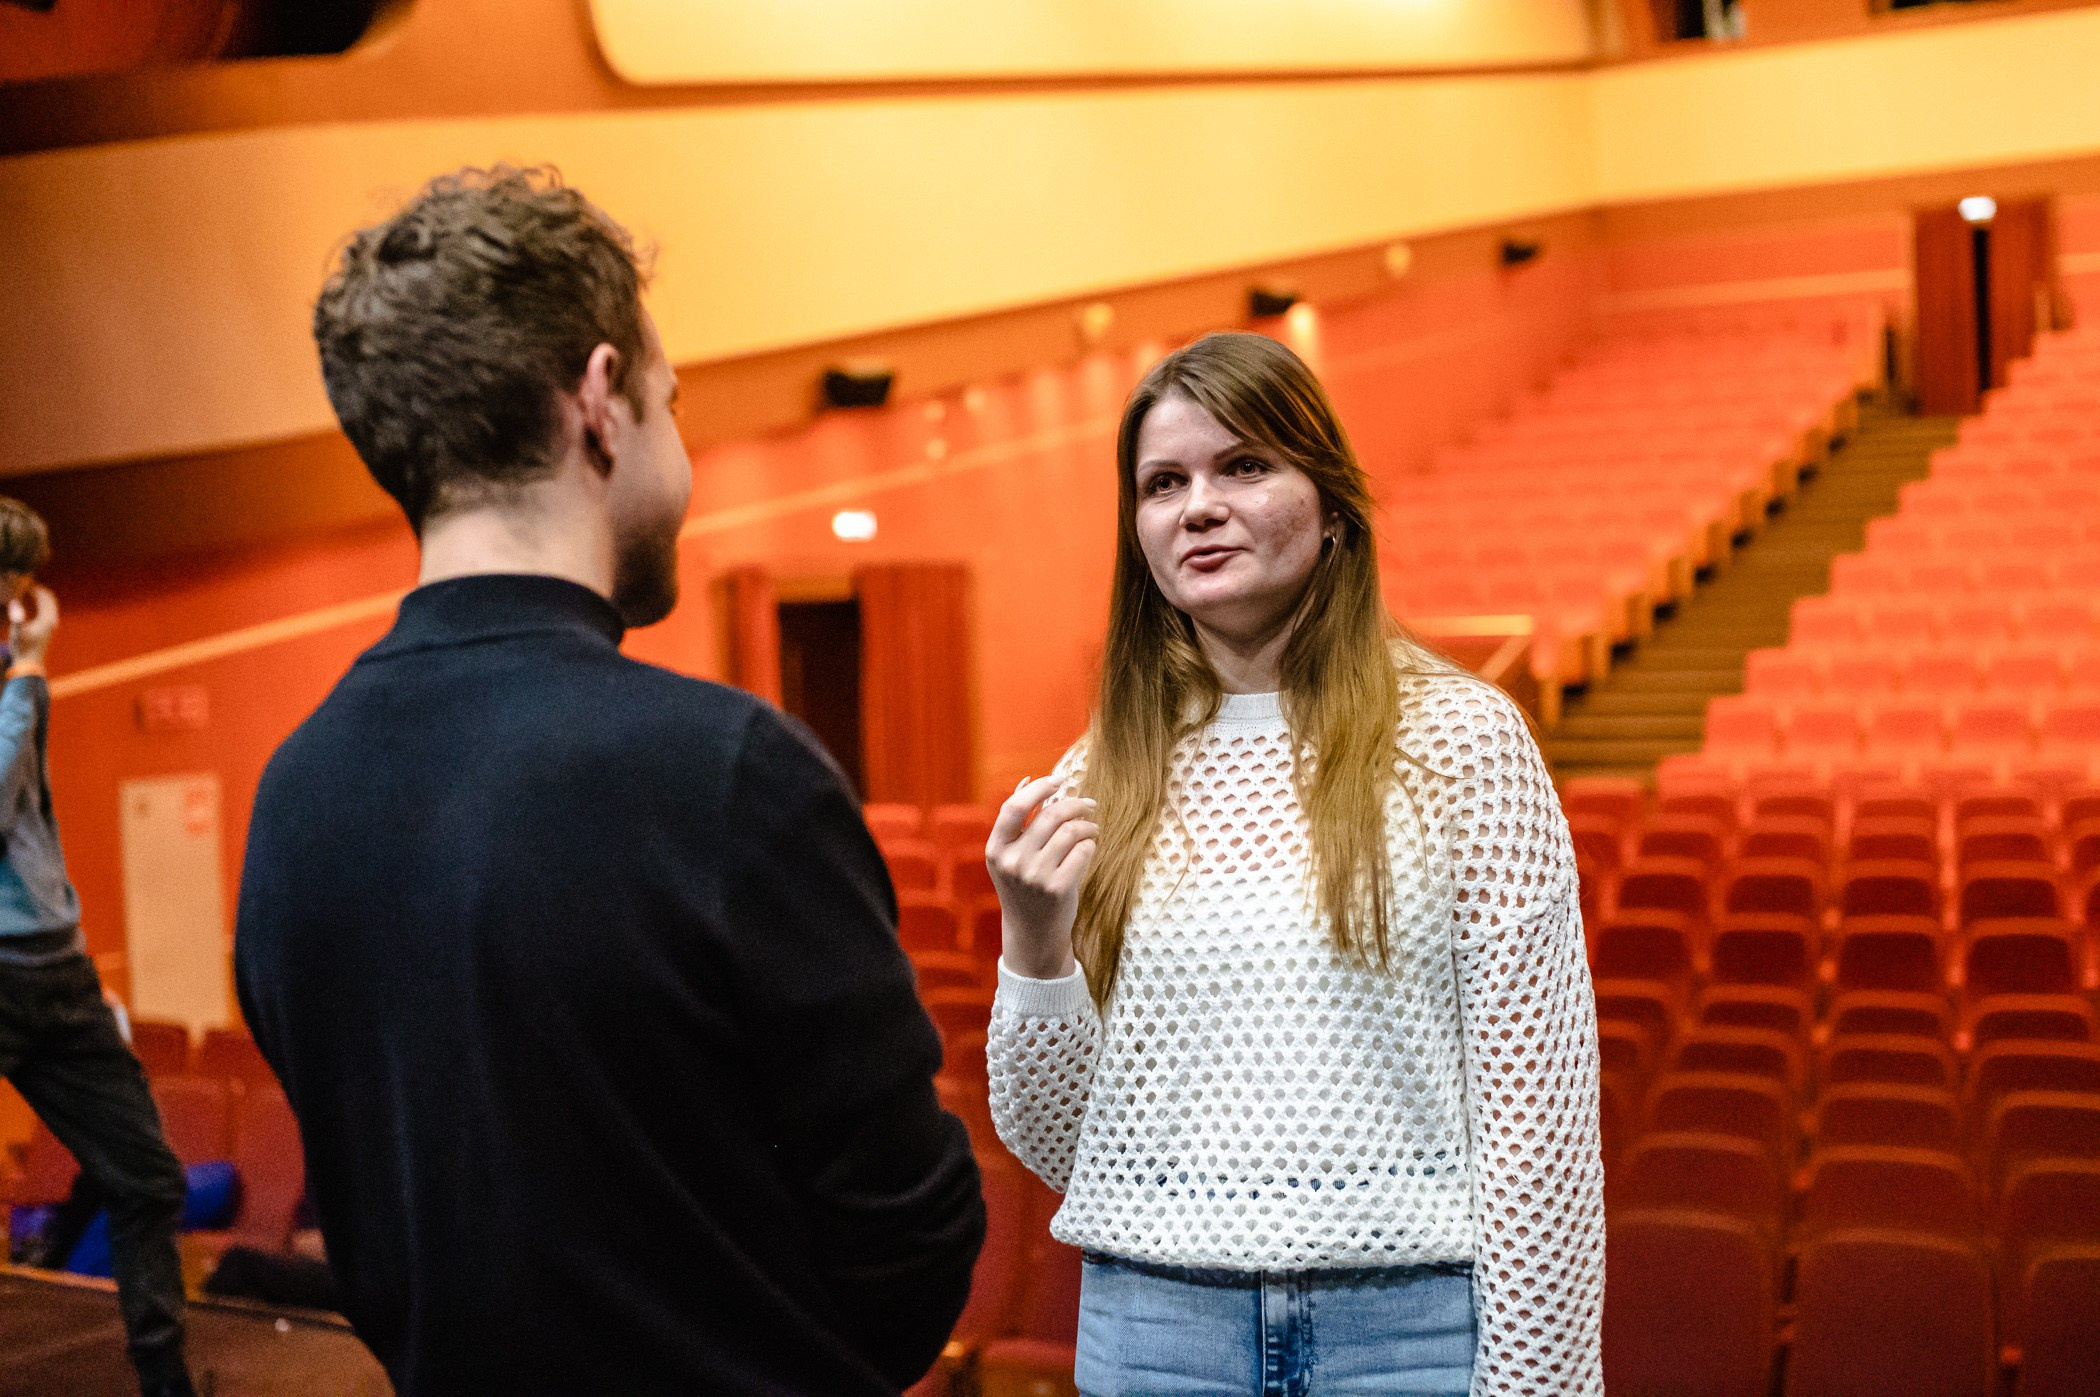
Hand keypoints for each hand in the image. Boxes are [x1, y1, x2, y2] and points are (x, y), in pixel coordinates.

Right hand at [7, 586, 55, 668]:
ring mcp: (52, 625)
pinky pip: (49, 611)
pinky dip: (42, 604)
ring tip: (30, 590)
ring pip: (51, 605)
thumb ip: (16, 616)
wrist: (30, 664)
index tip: (25, 580)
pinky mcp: (49, 629)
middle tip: (28, 582)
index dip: (36, 587)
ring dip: (42, 597)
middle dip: (40, 590)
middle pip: (50, 599)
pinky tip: (33, 603)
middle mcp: (52, 621)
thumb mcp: (16, 631)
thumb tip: (14, 601)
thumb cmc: (22, 648)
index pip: (45, 597)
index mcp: (46, 619)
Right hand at [986, 775, 1097, 979]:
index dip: (1039, 788)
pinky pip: (1083, 851)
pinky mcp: (1058, 889)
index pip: (1014, 806)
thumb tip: (1026, 781)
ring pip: (1071, 831)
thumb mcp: (1009, 857)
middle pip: (1050, 815)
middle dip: (1076, 804)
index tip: (1059, 780)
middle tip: (1090, 805)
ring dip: (1088, 825)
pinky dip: (1090, 845)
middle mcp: (1013, 862)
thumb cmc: (1024, 887)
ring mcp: (1035, 876)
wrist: (1032, 934)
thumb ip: (1015, 822)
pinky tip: (1088, 849)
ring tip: (1092, 828)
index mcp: (996, 849)